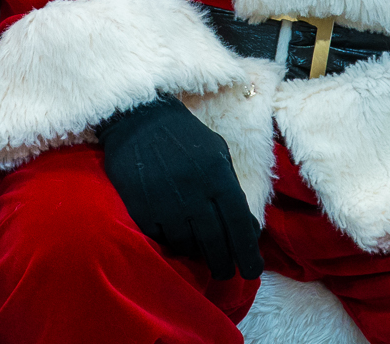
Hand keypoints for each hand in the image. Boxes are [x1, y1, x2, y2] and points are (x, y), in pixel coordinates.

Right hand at [97, 96, 261, 280]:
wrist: (138, 118)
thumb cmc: (184, 136)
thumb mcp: (217, 151)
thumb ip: (231, 186)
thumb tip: (246, 227)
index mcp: (218, 176)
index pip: (239, 225)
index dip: (248, 253)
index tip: (252, 270)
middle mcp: (194, 193)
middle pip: (215, 243)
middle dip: (223, 264)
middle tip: (225, 272)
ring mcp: (166, 203)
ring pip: (187, 245)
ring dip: (196, 253)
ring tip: (199, 251)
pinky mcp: (142, 208)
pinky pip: (162, 239)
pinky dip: (171, 243)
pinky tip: (176, 238)